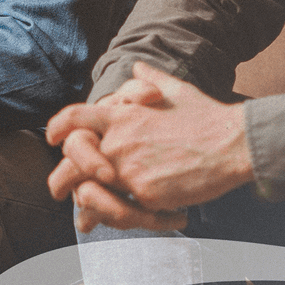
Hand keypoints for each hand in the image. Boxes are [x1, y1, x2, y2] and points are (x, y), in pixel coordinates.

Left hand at [47, 63, 252, 231]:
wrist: (233, 144)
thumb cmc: (207, 116)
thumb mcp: (175, 89)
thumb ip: (150, 79)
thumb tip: (138, 64)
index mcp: (122, 116)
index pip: (75, 117)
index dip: (58, 127)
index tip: (50, 137)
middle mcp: (118, 142)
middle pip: (73, 162)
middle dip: (61, 179)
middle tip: (58, 191)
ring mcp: (130, 170)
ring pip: (92, 192)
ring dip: (87, 204)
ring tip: (87, 216)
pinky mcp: (146, 195)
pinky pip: (123, 211)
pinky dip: (122, 217)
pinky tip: (124, 220)